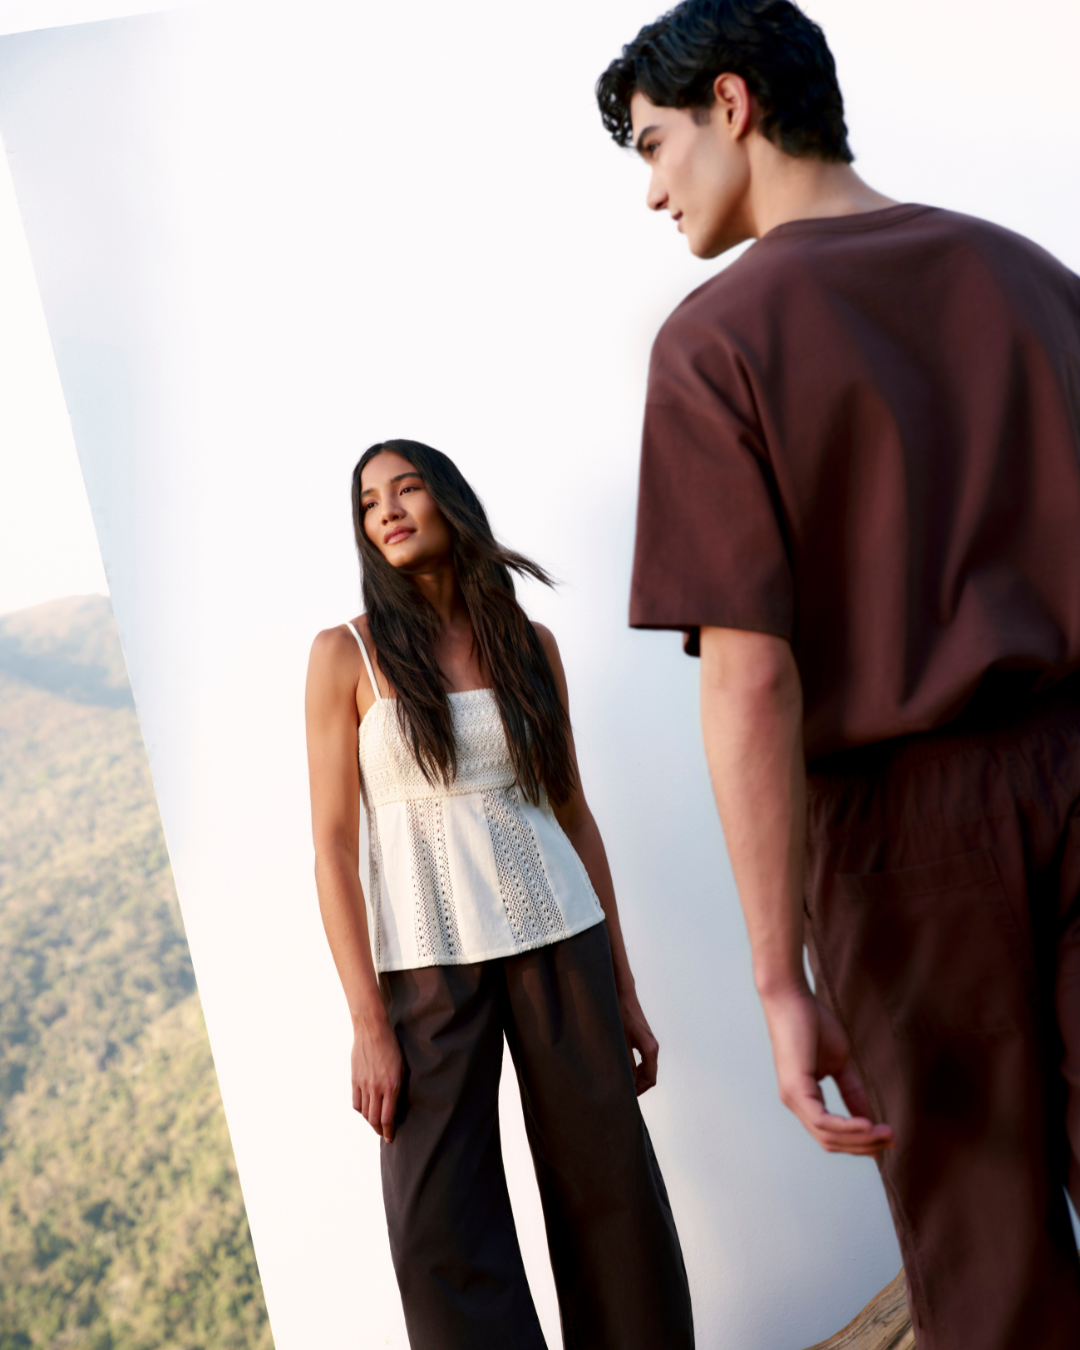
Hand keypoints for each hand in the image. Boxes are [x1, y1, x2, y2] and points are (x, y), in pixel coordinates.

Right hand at [351, 1013, 402, 1142]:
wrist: (372, 1031)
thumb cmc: (392, 1047)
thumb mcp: (402, 1068)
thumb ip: (397, 1088)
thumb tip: (394, 1106)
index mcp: (391, 1086)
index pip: (387, 1118)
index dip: (389, 1131)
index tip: (391, 1138)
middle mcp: (376, 1088)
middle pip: (374, 1119)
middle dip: (380, 1130)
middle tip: (384, 1134)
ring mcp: (363, 1084)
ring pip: (364, 1113)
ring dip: (370, 1121)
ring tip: (375, 1123)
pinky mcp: (354, 1080)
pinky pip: (356, 1102)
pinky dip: (361, 1110)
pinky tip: (365, 1110)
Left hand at [618, 986, 659, 1095]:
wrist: (623, 994)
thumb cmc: (620, 1014)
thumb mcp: (621, 1041)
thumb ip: (626, 1062)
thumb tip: (627, 1081)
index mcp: (650, 1049)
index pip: (650, 1078)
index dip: (639, 1090)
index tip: (627, 1096)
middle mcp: (653, 1047)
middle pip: (650, 1075)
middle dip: (638, 1085)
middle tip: (622, 1092)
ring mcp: (650, 1042)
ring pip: (647, 1067)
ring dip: (637, 1077)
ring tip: (621, 1082)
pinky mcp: (645, 1038)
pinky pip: (644, 1059)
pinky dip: (637, 1068)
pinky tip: (624, 1068)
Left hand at [761, 987, 893, 1156]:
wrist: (792, 998)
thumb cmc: (812, 1024)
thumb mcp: (839, 1063)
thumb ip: (852, 1091)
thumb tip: (870, 1118)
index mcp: (804, 1098)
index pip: (832, 1133)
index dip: (860, 1142)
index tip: (888, 1140)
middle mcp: (795, 1103)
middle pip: (831, 1141)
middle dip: (864, 1145)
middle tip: (893, 1140)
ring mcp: (792, 1097)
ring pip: (828, 1136)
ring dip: (861, 1139)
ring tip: (886, 1134)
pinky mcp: (794, 1088)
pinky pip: (822, 1120)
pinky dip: (846, 1127)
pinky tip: (867, 1125)